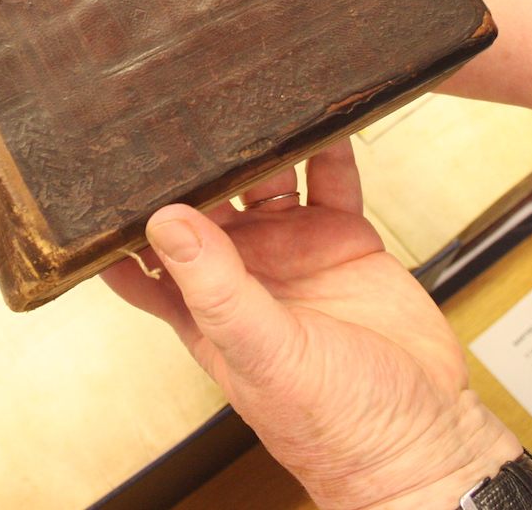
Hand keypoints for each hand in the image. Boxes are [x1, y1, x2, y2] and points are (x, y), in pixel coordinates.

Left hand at [103, 141, 525, 508]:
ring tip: (247, 94)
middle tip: (180, 106)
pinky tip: (319, 117)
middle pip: (205, 200)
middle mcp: (245, 273)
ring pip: (265, 181)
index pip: (145, 253)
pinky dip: (326, 148)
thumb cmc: (334, 426)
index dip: (126, 214)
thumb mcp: (263, 353)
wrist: (422, 436)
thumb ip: (215, 287)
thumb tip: (165, 223)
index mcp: (204, 306)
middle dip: (193, 159)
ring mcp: (295, 253)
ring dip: (258, 144)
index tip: (108, 166)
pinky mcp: (344, 240)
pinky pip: (329, 182)